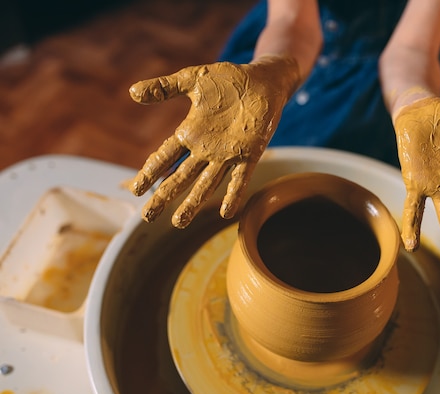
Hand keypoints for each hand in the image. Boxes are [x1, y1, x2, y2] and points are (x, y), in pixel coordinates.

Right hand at [128, 55, 299, 226]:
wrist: (262, 81)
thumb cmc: (228, 80)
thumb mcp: (192, 80)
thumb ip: (165, 87)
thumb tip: (133, 92)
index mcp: (191, 131)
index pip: (165, 156)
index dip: (151, 172)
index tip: (136, 190)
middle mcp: (206, 148)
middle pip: (181, 177)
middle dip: (165, 196)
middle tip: (148, 216)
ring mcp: (228, 154)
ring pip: (207, 183)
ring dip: (193, 202)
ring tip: (179, 223)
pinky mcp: (250, 154)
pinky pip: (240, 178)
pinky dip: (233, 194)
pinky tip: (226, 212)